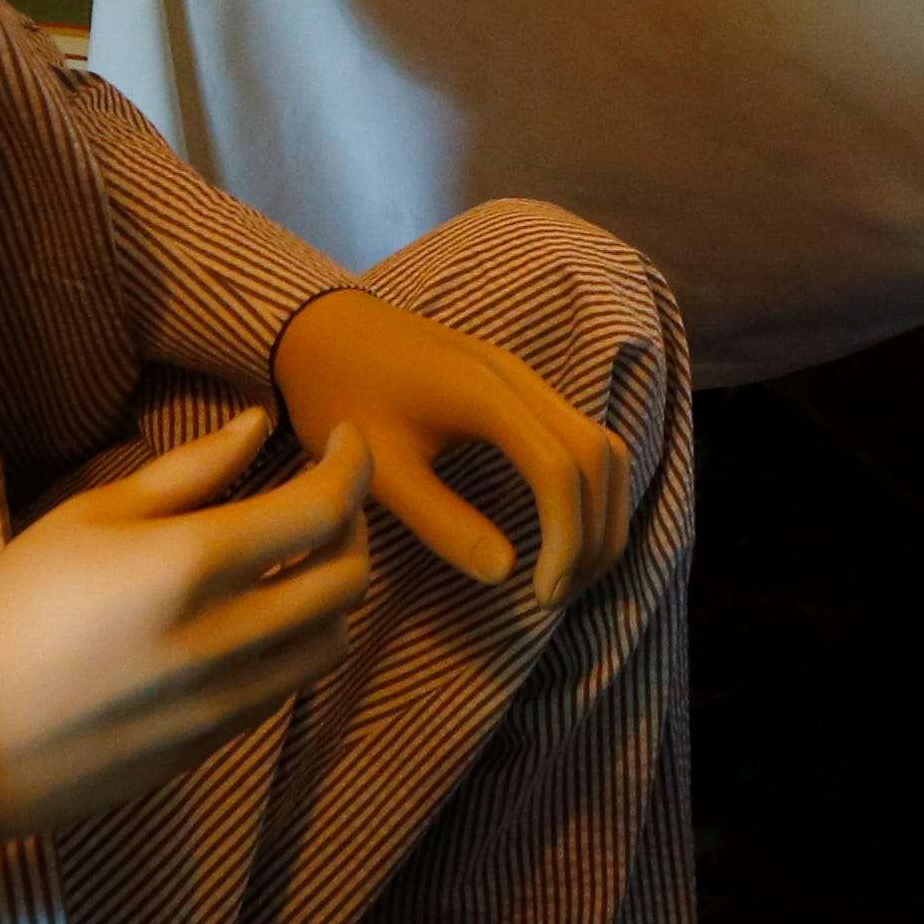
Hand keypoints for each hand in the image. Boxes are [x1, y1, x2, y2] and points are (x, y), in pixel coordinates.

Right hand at [0, 411, 370, 841]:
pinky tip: (257, 614)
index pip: (321, 509)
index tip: (343, 440)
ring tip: (298, 556)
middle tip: (325, 493)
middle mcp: (226, 638)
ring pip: (332, 641)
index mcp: (192, 566)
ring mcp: (226, 700)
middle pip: (348, 579)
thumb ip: (188, 471)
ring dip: (333, 590)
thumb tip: (256, 427)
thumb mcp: (89, 517)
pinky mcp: (213, 743)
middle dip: (353, 523)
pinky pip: (288, 685)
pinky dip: (296, 641)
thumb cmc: (14, 609)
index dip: (351, 466)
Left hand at [273, 288, 630, 607]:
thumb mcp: (379, 471)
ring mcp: (528, 378)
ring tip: (569, 573)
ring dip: (602, 513)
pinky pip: (584, 437)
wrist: (320, 328)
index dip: (567, 540)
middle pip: (599, 458)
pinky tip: (565, 532)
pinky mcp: (523, 387)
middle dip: (594, 534)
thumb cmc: (339, 397)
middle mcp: (521, 378)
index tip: (544, 596)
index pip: (559, 470)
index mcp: (485, 395)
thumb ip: (440, 522)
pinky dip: (591, 490)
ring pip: (603, 446)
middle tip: (558, 595)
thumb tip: (506, 572)